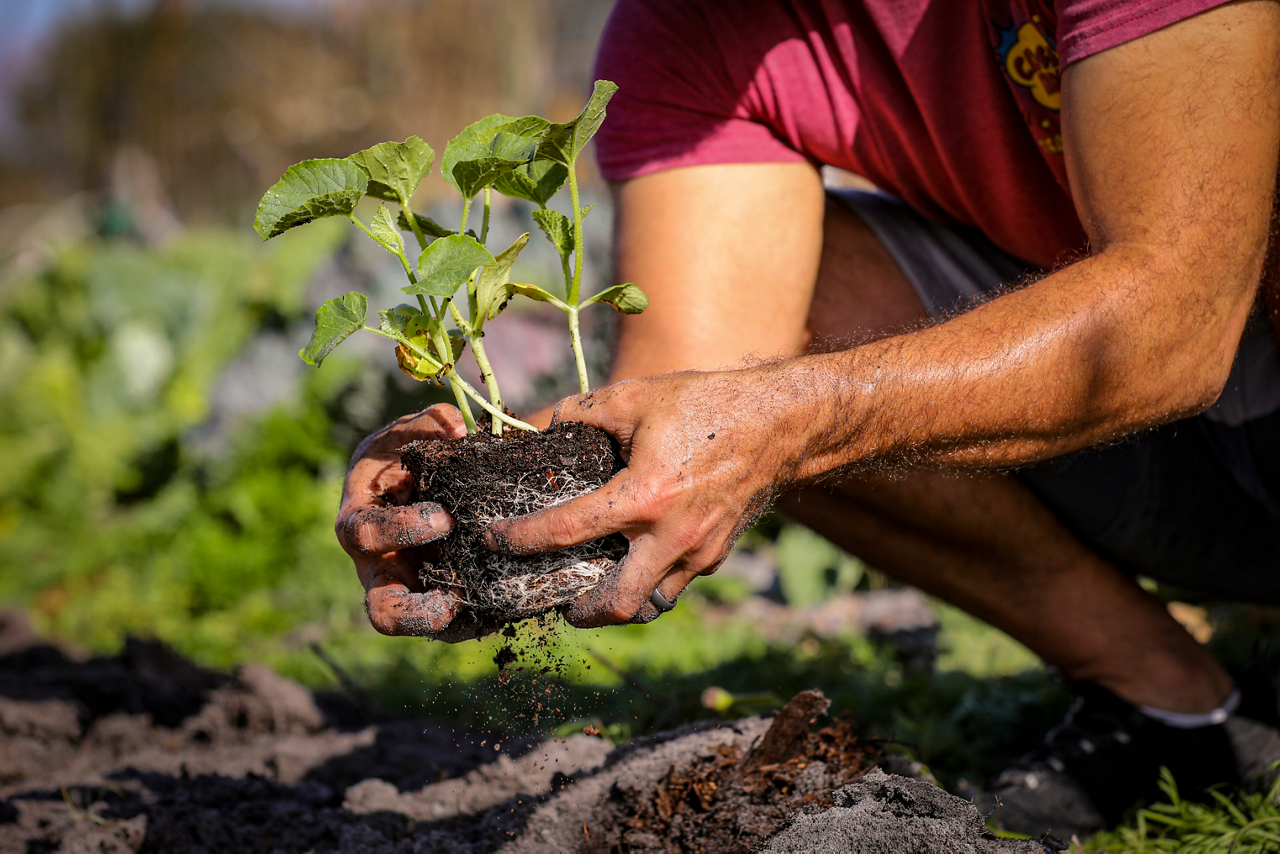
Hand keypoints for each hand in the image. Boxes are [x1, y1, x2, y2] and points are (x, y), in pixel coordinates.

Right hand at [337, 404, 485, 641]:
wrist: (423, 486)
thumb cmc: (406, 457)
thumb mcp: (408, 433)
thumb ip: (428, 425)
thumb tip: (458, 427)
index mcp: (359, 521)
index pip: (365, 535)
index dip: (401, 530)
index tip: (445, 518)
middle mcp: (377, 568)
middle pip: (381, 611)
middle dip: (413, 612)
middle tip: (453, 597)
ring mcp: (408, 592)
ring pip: (426, 631)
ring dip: (456, 625)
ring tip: (486, 610)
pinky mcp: (439, 605)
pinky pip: (457, 627)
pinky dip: (481, 620)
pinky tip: (509, 604)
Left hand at [485, 369, 796, 626]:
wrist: (781, 421)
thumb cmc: (706, 404)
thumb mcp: (636, 397)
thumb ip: (579, 411)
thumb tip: (535, 424)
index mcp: (645, 496)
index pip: (567, 531)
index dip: (521, 540)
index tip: (493, 541)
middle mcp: (672, 535)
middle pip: (616, 605)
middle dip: (579, 612)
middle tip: (557, 600)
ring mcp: (700, 551)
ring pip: (650, 602)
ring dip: (617, 601)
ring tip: (593, 586)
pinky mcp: (718, 554)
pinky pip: (675, 582)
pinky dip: (650, 580)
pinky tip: (635, 559)